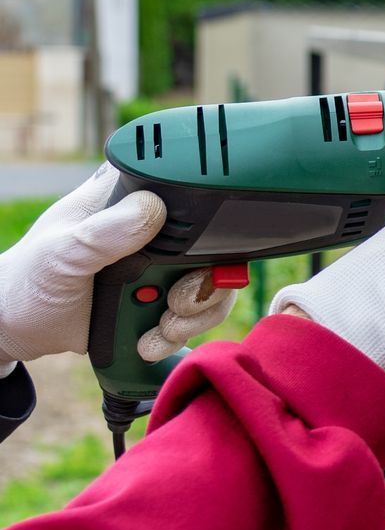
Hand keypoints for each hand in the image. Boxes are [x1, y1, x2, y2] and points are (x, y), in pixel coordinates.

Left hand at [0, 163, 237, 368]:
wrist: (22, 328)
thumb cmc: (30, 281)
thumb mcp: (62, 253)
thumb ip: (105, 233)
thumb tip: (155, 210)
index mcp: (126, 199)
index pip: (187, 188)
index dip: (207, 216)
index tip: (190, 253)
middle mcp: (153, 228)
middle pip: (216, 244)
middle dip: (204, 284)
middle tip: (175, 303)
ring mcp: (162, 266)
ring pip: (214, 284)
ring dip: (194, 316)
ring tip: (161, 328)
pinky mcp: (164, 297)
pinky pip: (199, 314)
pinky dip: (182, 333)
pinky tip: (149, 341)